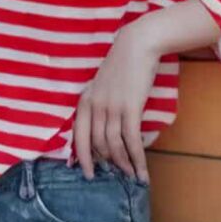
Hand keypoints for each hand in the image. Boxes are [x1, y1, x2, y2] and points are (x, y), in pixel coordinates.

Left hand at [73, 17, 160, 183]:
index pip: (78, 137)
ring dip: (123, 164)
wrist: (137, 45)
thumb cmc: (122, 65)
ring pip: (114, 146)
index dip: (83, 158)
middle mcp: (95, 106)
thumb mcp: (102, 85)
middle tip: (117, 175)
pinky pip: (131, 141)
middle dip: (108, 163)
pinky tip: (142, 171)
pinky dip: (137, 160)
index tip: (88, 174)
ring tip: (131, 175)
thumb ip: (99, 104)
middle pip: (98, 145)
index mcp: (85, 100)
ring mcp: (112, 108)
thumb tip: (102, 129)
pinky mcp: (130, 108)